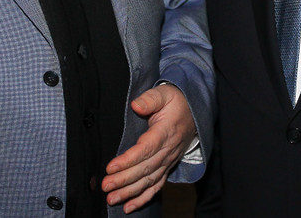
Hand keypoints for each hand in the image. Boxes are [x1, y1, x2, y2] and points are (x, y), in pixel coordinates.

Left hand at [102, 83, 196, 213]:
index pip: (146, 149)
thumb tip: (136, 105)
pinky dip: (143, 198)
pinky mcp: (167, 167)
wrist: (194, 112)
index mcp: (166, 132)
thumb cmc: (176, 102)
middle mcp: (168, 150)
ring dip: (130, 192)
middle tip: (106, 186)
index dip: (128, 160)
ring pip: (149, 180)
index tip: (111, 167)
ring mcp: (168, 161)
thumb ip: (150, 99)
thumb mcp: (165, 94)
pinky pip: (156, 186)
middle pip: (145, 168)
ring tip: (112, 199)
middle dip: (124, 180)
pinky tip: (129, 207)